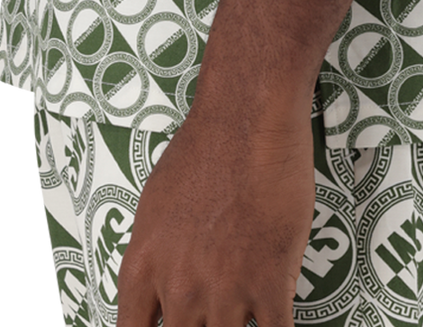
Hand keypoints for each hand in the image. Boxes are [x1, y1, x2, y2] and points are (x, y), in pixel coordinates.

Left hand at [113, 99, 315, 326]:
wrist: (247, 117)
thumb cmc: (203, 147)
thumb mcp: (154, 203)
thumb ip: (155, 254)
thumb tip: (161, 283)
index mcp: (144, 266)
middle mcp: (179, 287)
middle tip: (212, 316)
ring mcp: (225, 289)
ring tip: (245, 311)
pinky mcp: (270, 281)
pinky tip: (278, 324)